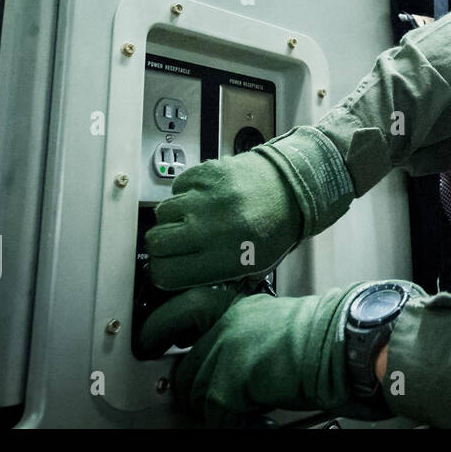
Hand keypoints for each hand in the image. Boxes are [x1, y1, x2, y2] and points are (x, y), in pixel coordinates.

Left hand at [139, 285, 359, 427]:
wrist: (340, 343)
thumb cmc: (322, 336)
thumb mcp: (275, 325)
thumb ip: (244, 336)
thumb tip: (231, 363)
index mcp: (237, 307)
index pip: (183, 314)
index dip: (161, 330)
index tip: (150, 341)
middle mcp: (225, 324)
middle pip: (187, 368)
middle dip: (200, 389)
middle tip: (223, 401)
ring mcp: (223, 351)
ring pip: (198, 394)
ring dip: (220, 409)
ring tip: (250, 410)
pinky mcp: (228, 382)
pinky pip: (218, 415)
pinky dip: (240, 424)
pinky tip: (261, 420)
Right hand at [145, 127, 354, 289]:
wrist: (295, 187)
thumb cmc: (276, 229)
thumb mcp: (253, 267)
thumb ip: (212, 276)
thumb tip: (175, 278)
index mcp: (222, 258)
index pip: (164, 272)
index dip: (162, 273)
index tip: (168, 268)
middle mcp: (209, 228)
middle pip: (155, 242)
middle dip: (162, 246)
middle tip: (176, 243)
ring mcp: (206, 198)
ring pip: (161, 213)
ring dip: (172, 218)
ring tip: (192, 218)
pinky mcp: (207, 173)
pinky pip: (176, 186)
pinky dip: (184, 193)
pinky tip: (202, 198)